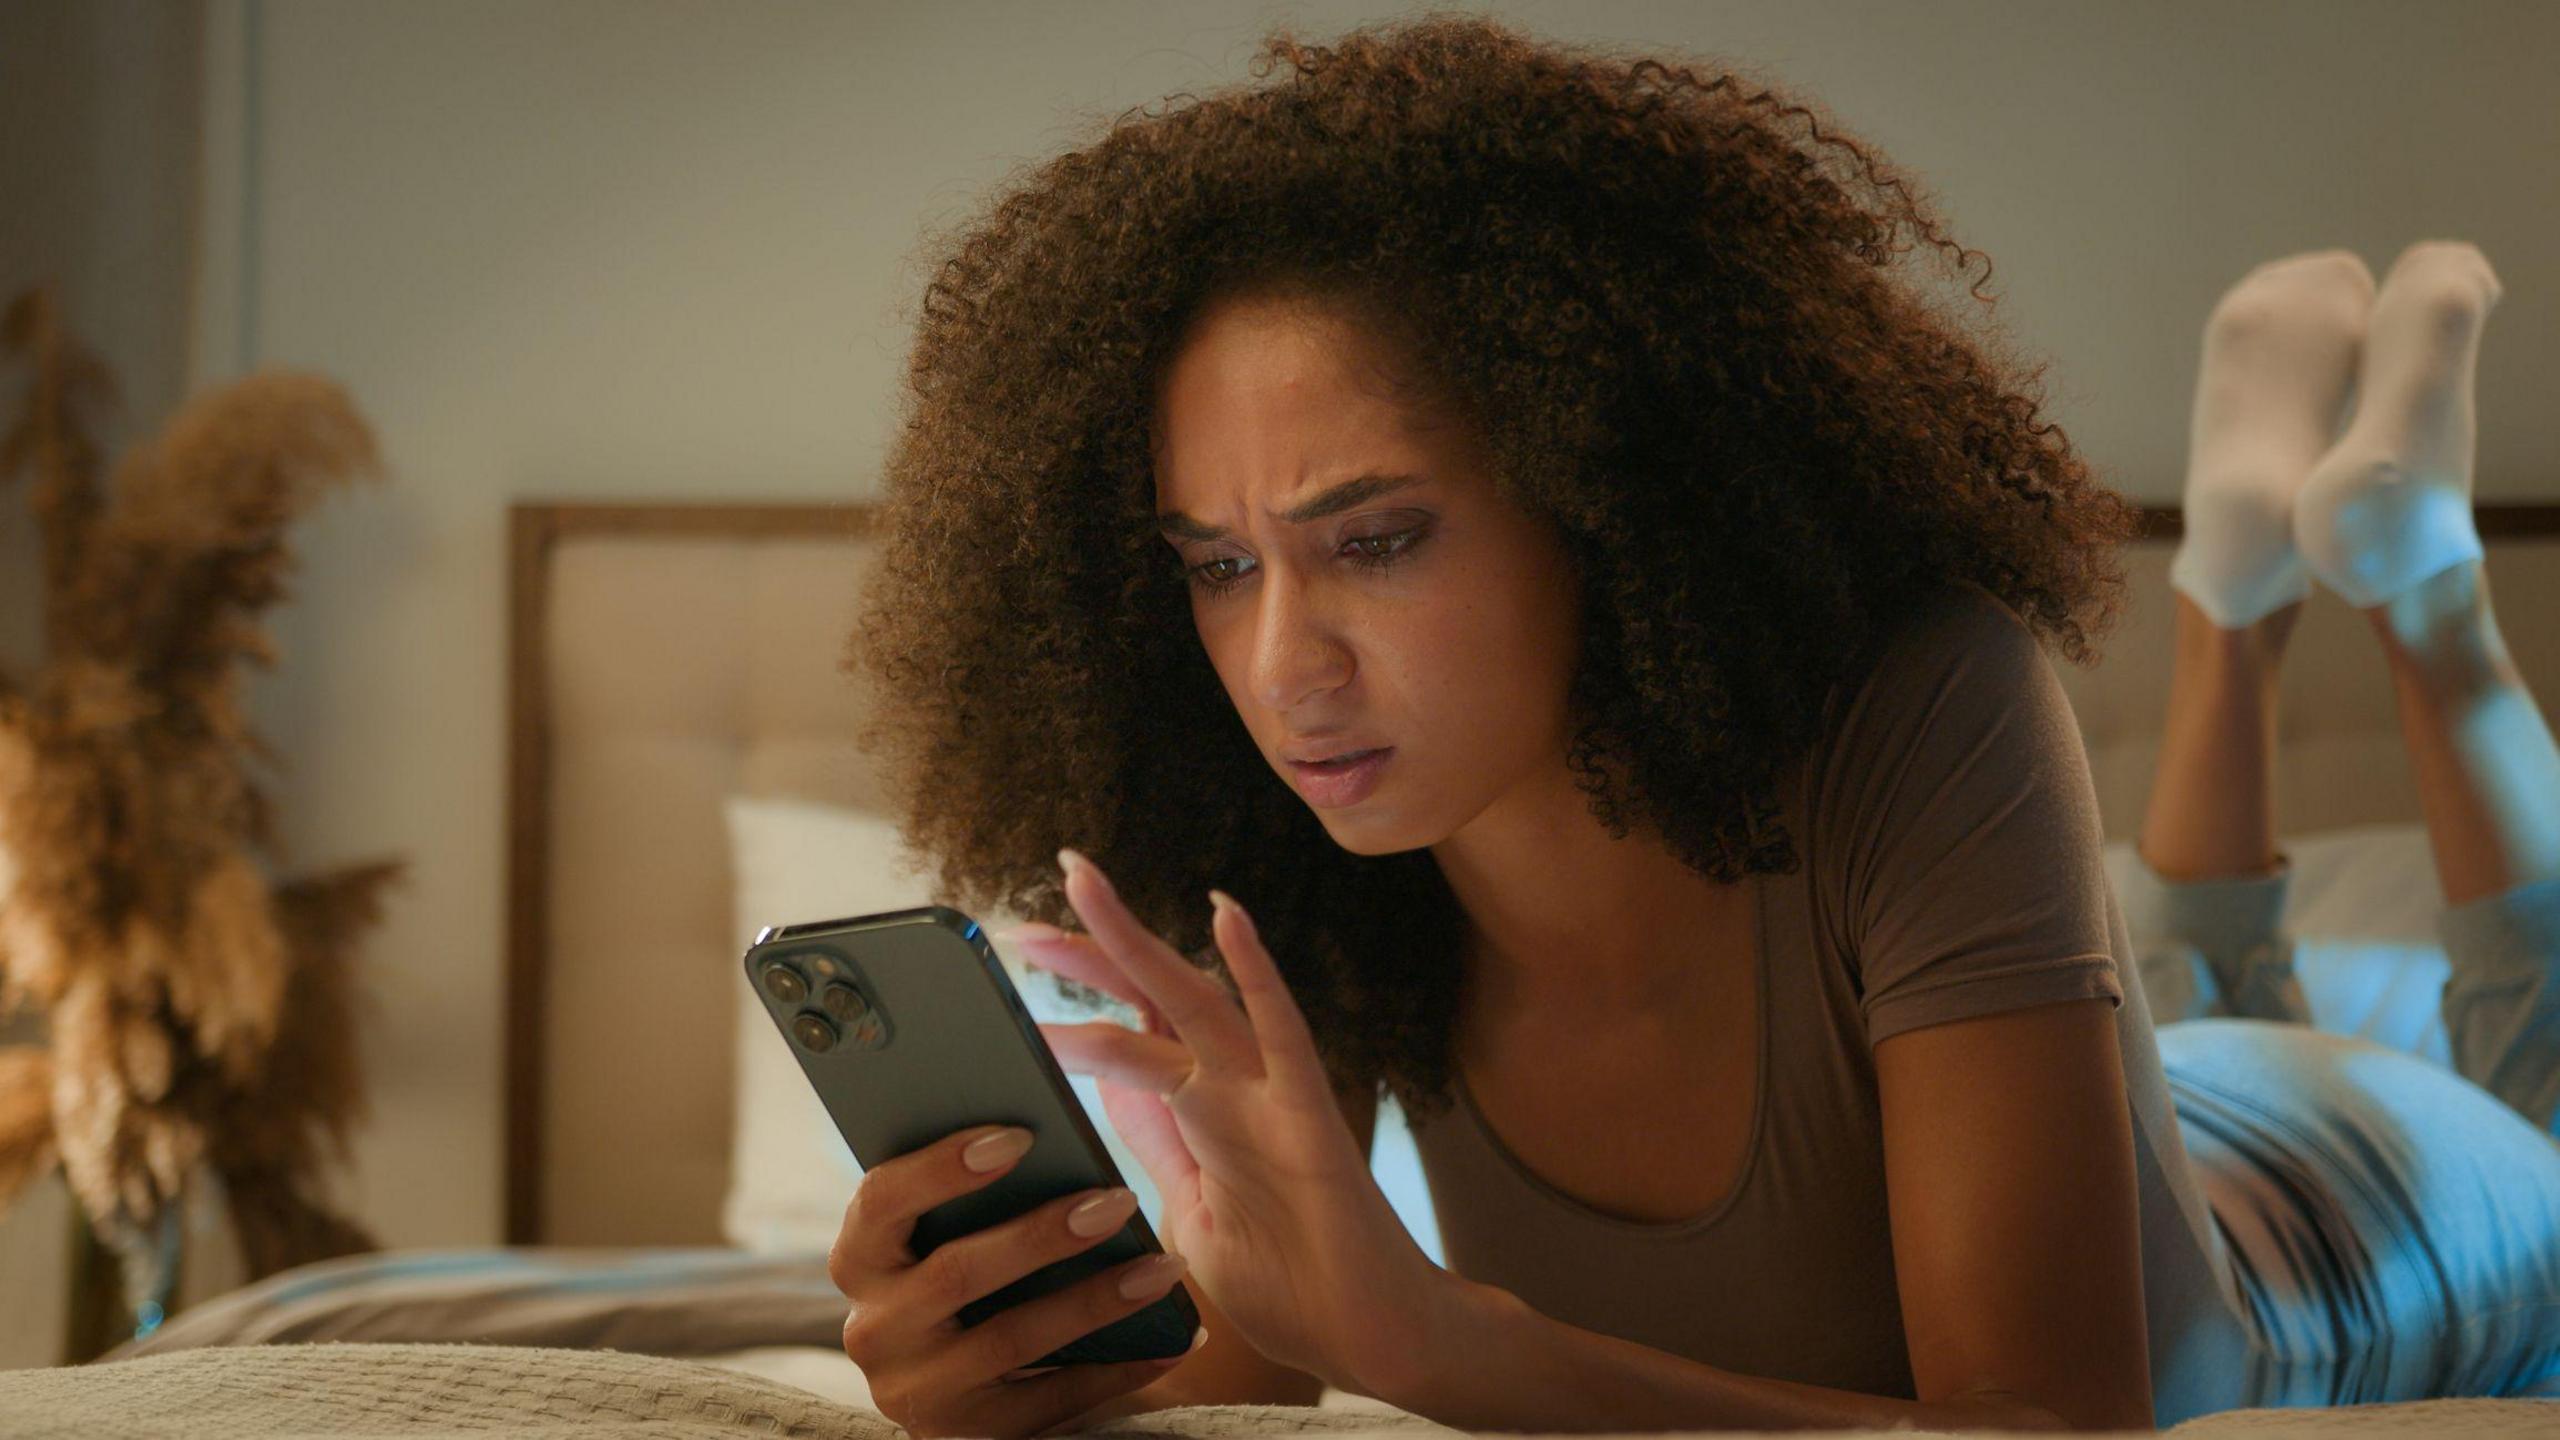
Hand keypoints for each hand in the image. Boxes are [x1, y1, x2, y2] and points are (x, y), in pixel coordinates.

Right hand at [828, 1123, 1199, 1439]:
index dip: (943, 1166)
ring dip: (1095, 1300)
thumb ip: (972, 1192)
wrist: (965, 1391)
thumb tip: (1045, 1128)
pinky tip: (1172, 1341)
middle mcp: (873, 1330)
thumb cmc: (970, 1274)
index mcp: (859, 1259)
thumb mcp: (945, 1235)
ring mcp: (916, 1391)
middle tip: (1117, 1201)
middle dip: (1043, 1235)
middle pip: (956, 1273)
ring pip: (1010, 1339)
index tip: (1020, 1137)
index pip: (882, 1200)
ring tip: (1162, 1267)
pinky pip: (1051, 1401)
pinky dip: (1118, 1369)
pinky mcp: (967, 1436)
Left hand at [1011, 848, 1451, 1395]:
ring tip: (1080, 882)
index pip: (1128, 1039)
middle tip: (1017, 922)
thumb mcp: (1187, 1217)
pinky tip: (1224, 912)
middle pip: (1148, 1000)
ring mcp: (1267, 1092)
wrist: (1367, 1336)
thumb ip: (1155, 1155)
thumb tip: (1101, 1107)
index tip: (1012, 981)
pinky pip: (1279, 1027)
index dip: (1073, 1005)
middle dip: (1087, 953)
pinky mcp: (1306, 1109)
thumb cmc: (1289, 1287)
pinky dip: (1254, 967)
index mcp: (1198, 1116)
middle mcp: (1230, 1089)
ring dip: (1133, 940)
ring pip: (1193, 996)